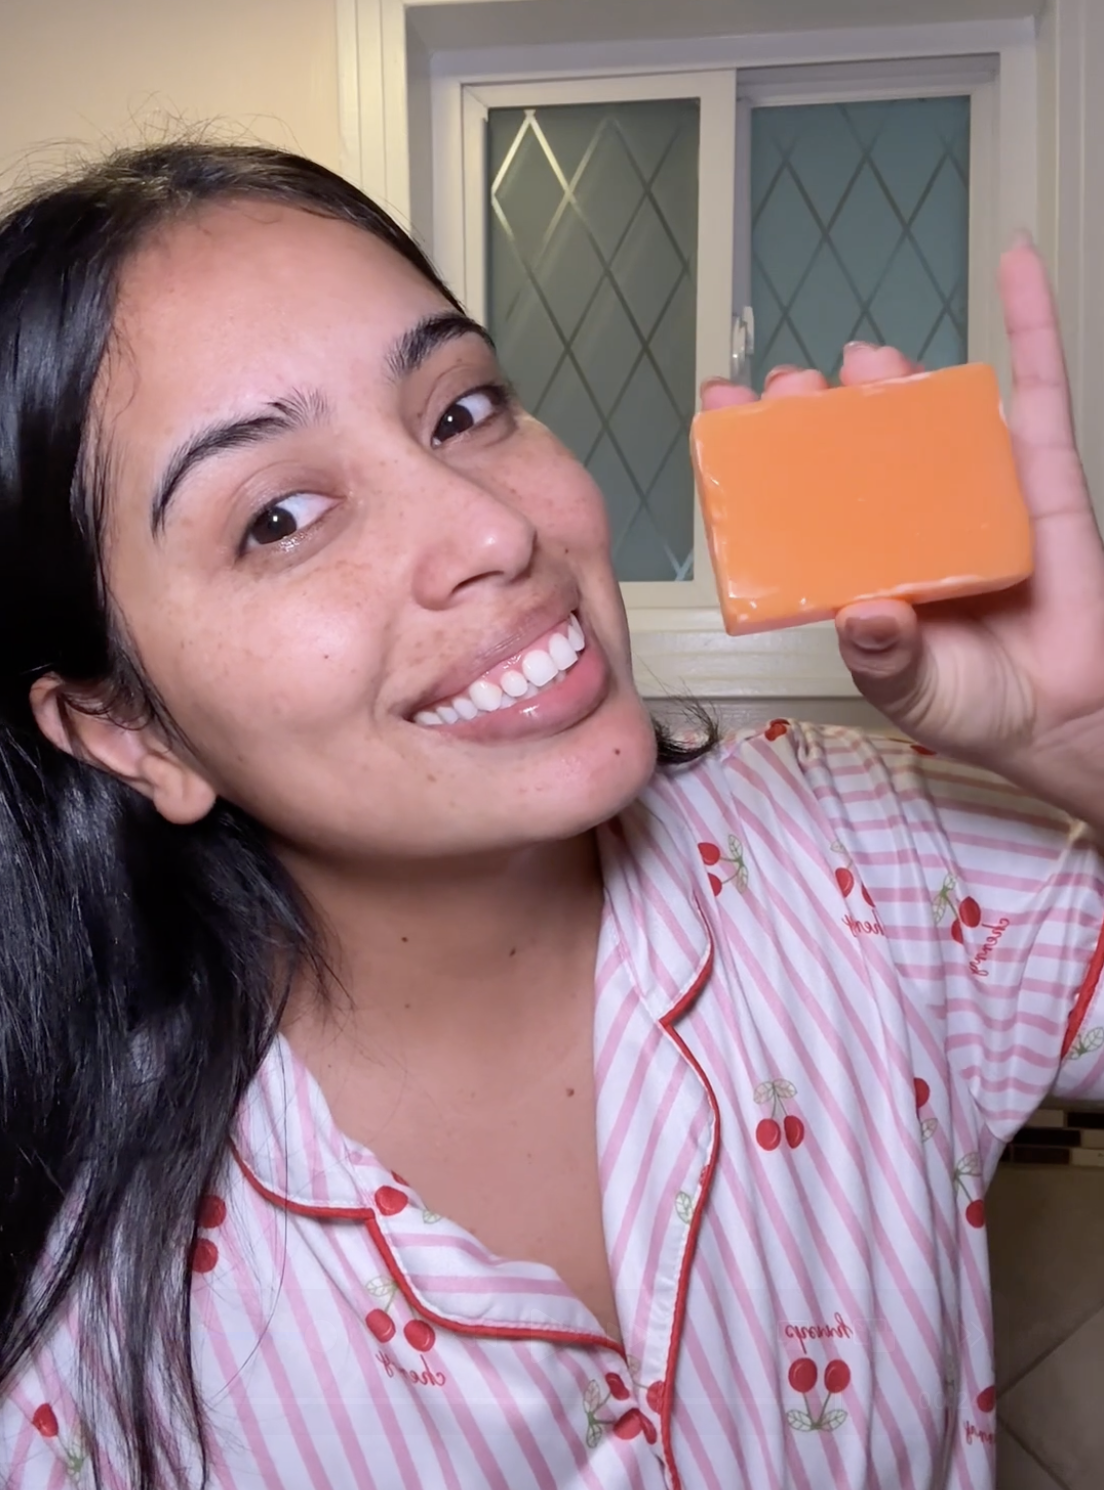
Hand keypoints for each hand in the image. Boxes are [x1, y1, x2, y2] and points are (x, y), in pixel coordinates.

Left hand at [701, 239, 1103, 822]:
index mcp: (853, 559)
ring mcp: (966, 489)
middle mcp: (901, 517)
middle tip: (795, 389)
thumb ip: (884, 656)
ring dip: (892, 375)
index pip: (792, 494)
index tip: (722, 406)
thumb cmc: (970, 701)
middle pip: (850, 441)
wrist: (1059, 715)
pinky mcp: (1036, 474)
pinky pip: (1038, 391)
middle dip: (815, 408)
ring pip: (926, 412)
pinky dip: (1030, 320)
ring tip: (868, 360)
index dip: (756, 449)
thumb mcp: (907, 688)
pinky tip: (1017, 262)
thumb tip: (867, 613)